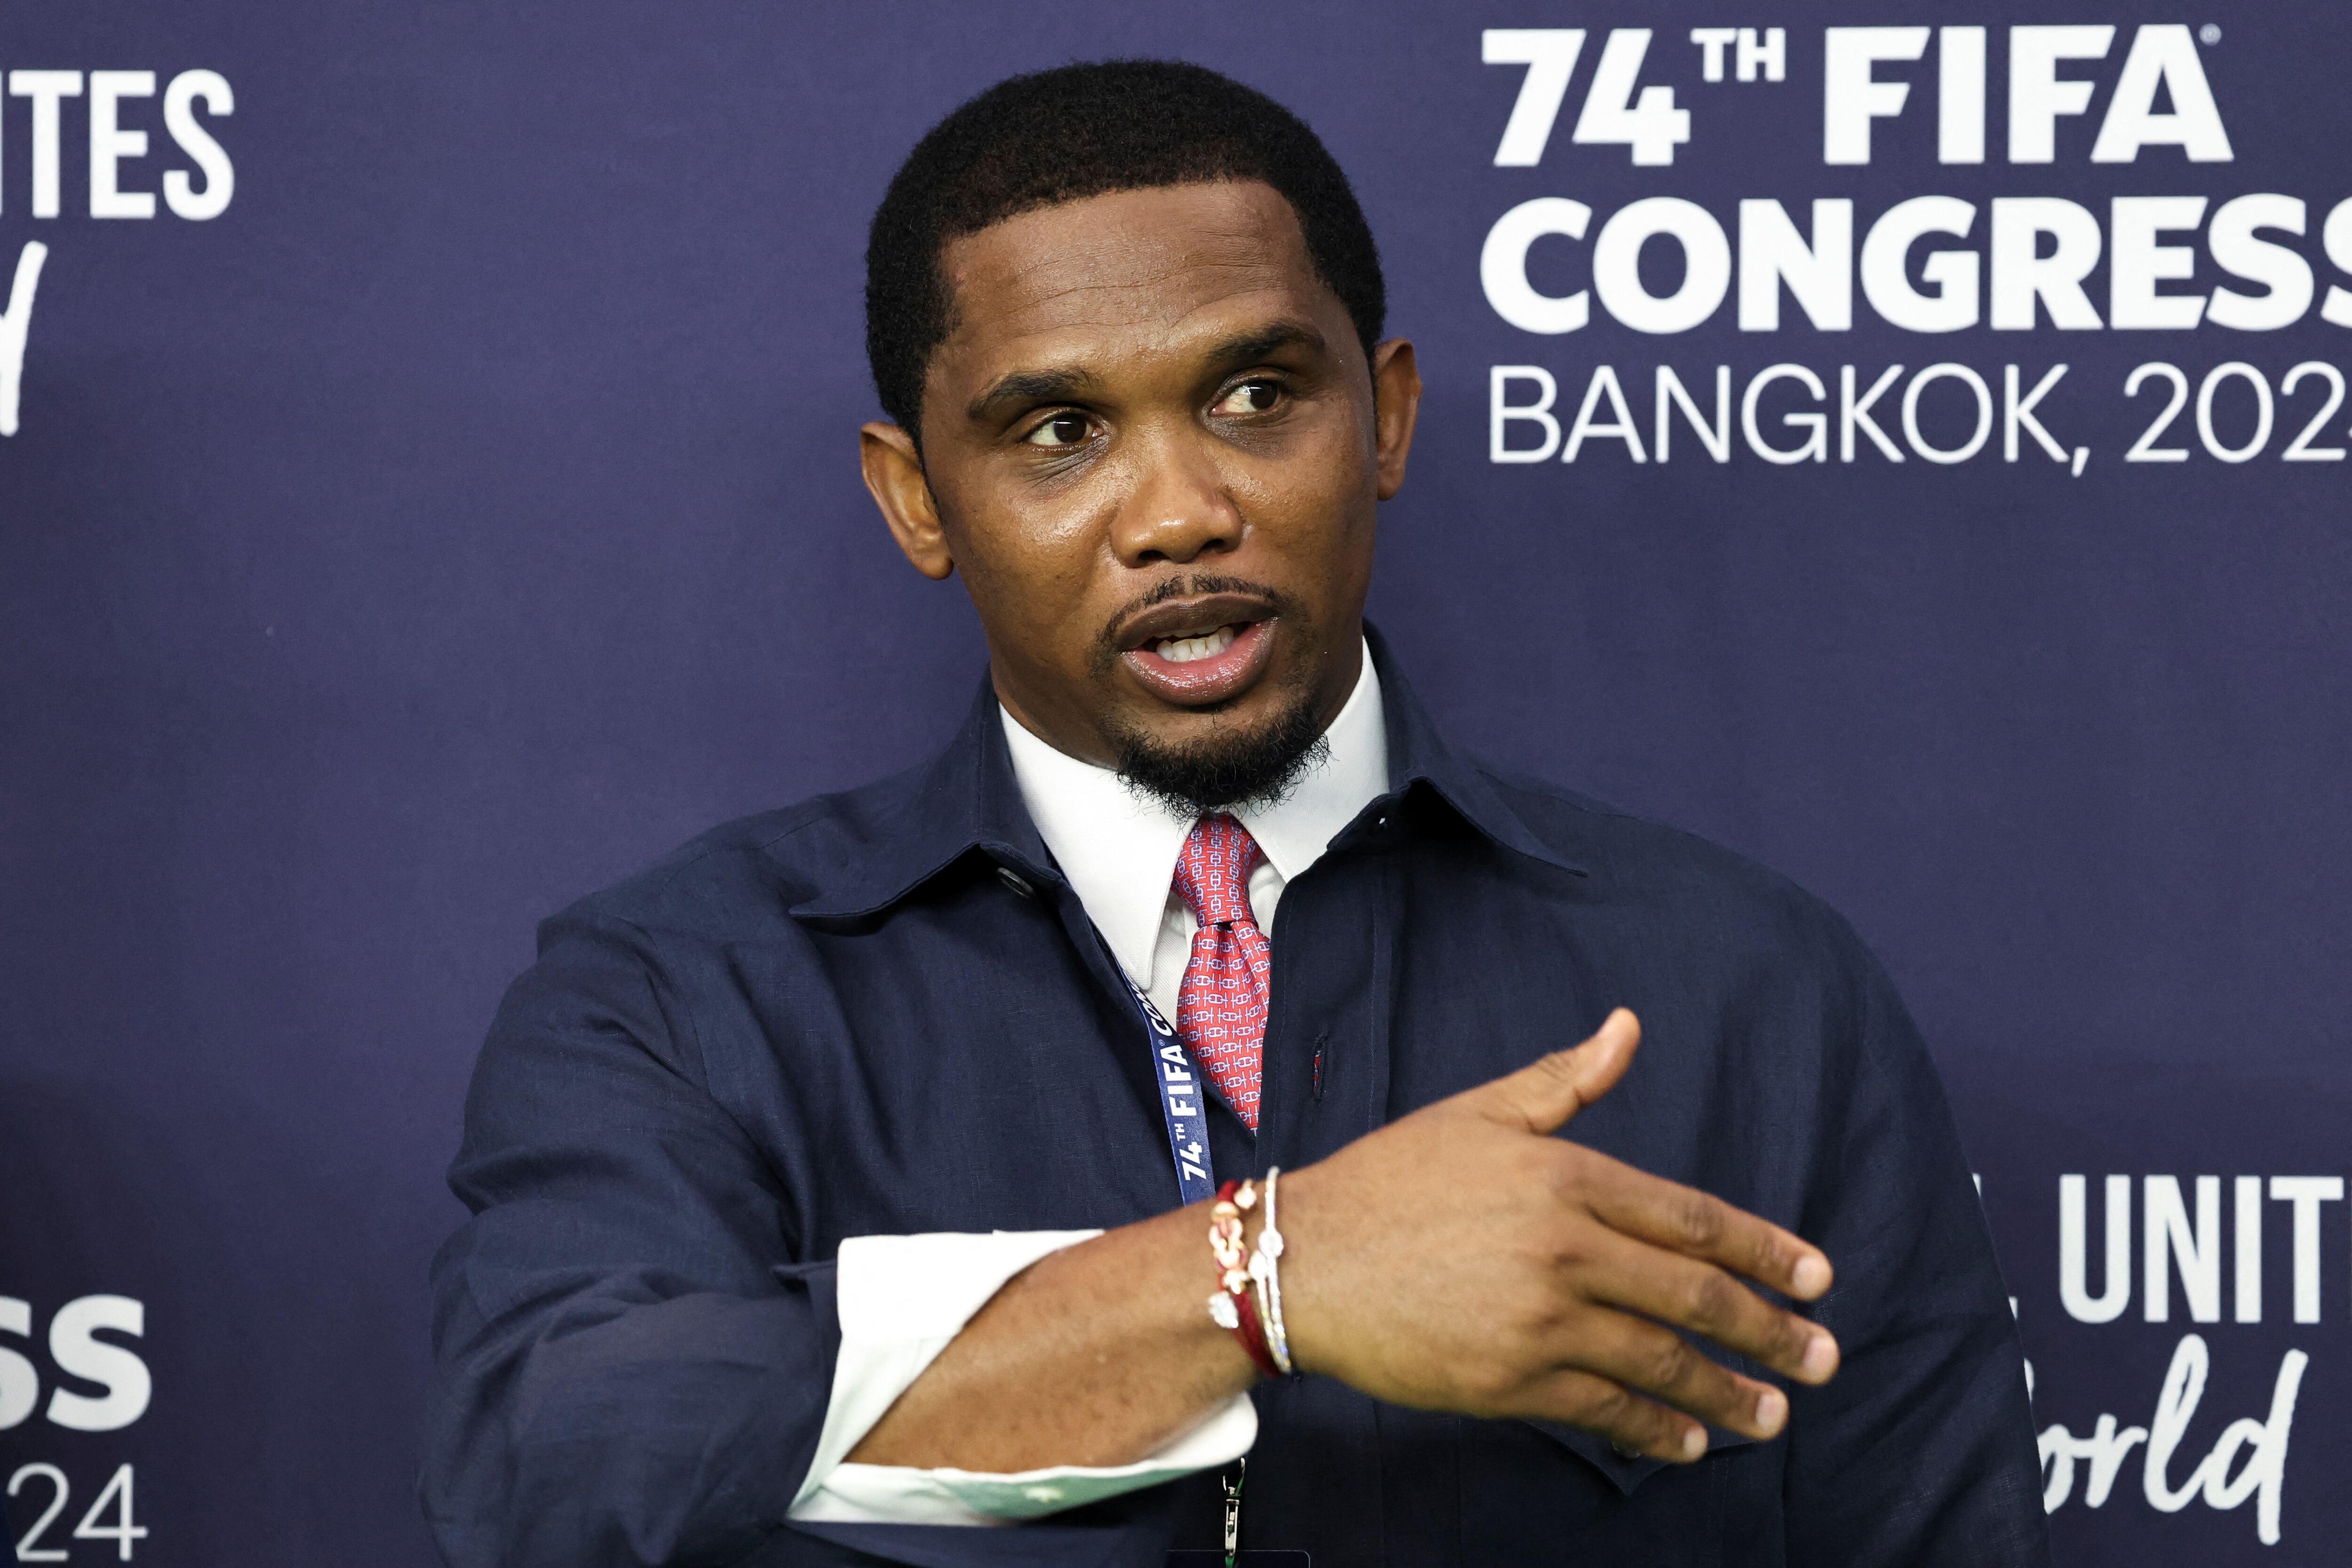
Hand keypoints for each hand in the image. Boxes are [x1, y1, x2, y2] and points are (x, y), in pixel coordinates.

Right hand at [1272, 1009, 1837, 1460]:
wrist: (1303, 1259)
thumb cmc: (1391, 1180)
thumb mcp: (1478, 1112)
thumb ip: (1564, 1081)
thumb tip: (1628, 1027)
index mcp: (1564, 1177)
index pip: (1690, 1218)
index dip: (1763, 1251)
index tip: (1817, 1279)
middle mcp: (1563, 1249)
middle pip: (1693, 1296)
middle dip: (1768, 1331)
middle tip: (1822, 1357)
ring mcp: (1538, 1321)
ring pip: (1659, 1362)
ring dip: (1726, 1392)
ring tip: (1773, 1413)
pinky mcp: (1509, 1380)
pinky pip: (1603, 1410)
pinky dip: (1654, 1428)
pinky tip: (1687, 1440)